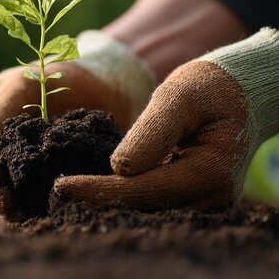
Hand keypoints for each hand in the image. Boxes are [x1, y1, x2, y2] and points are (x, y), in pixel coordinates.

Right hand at [0, 31, 155, 218]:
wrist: (112, 83)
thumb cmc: (62, 76)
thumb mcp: (24, 86)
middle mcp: (8, 158)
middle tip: (6, 198)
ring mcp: (33, 175)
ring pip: (10, 203)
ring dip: (10, 211)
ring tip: (20, 211)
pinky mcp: (59, 186)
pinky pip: (44, 207)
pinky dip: (41, 213)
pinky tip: (49, 212)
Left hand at [51, 28, 278, 211]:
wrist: (241, 93)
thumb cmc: (211, 87)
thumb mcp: (179, 95)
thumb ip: (151, 132)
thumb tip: (118, 168)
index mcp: (209, 173)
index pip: (144, 191)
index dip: (100, 190)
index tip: (62, 185)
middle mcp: (208, 198)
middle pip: (142, 209)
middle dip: (98, 202)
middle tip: (56, 193)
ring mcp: (201, 202)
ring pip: (144, 211)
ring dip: (106, 203)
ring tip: (66, 193)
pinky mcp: (190, 197)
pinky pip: (151, 203)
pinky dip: (121, 197)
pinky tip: (92, 188)